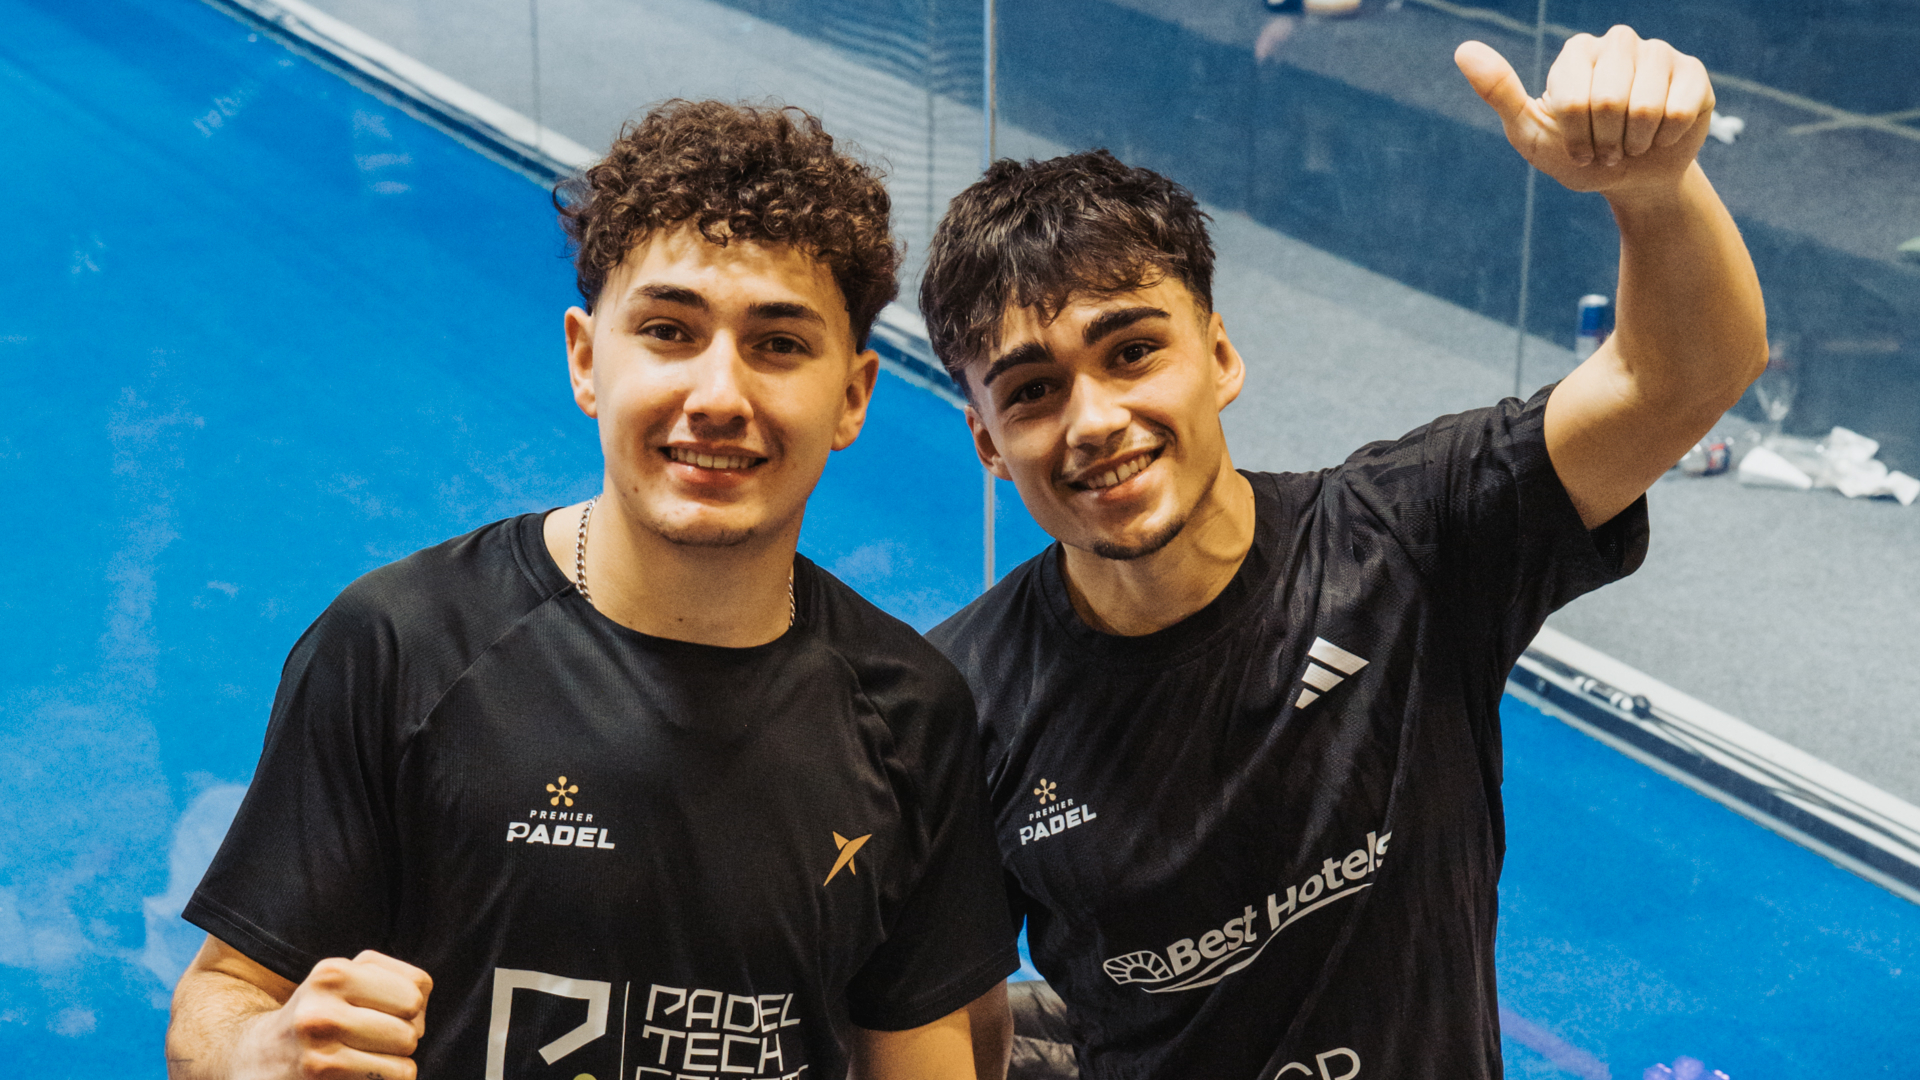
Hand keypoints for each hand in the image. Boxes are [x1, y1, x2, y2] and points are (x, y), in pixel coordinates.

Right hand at [248, 950, 431, 1079]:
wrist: (256, 1058)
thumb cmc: (316, 1015)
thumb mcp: (342, 979)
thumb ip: (389, 977)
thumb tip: (420, 1006)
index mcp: (333, 973)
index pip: (418, 987)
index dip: (412, 1004)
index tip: (386, 1010)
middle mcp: (321, 1010)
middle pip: (412, 1028)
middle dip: (403, 1038)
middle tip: (374, 1039)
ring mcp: (318, 1051)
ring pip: (404, 1063)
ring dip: (394, 1066)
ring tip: (364, 1058)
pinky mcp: (321, 1078)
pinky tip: (356, 1076)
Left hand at [1455, 26, 1713, 199]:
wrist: (1632, 179)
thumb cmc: (1577, 154)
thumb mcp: (1530, 132)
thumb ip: (1499, 91)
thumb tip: (1463, 49)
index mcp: (1576, 53)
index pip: (1573, 101)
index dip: (1576, 139)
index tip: (1577, 146)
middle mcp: (1617, 43)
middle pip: (1610, 102)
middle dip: (1605, 142)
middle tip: (1606, 148)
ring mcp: (1658, 53)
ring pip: (1648, 107)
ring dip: (1635, 143)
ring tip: (1630, 142)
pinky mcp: (1693, 72)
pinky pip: (1680, 110)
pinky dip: (1666, 138)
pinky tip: (1661, 136)